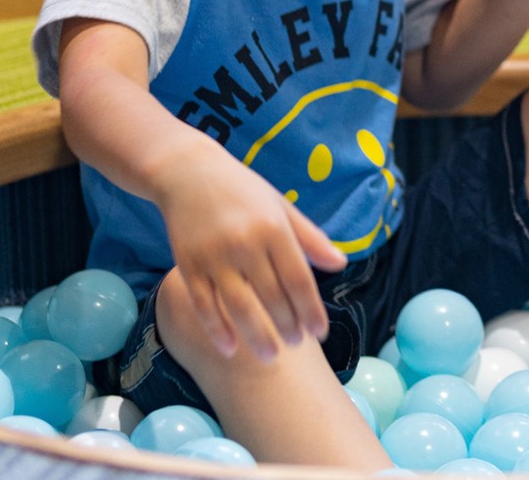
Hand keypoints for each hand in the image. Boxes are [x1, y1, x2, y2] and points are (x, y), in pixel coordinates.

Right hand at [153, 145, 347, 360]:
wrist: (188, 171)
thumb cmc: (243, 191)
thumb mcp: (281, 207)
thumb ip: (310, 237)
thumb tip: (341, 263)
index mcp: (274, 228)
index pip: (298, 278)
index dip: (311, 309)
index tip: (320, 332)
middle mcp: (245, 243)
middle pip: (271, 296)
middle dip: (288, 325)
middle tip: (298, 344)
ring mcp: (214, 256)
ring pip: (239, 306)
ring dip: (257, 335)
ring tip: (272, 356)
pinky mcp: (188, 264)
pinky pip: (204, 303)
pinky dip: (217, 329)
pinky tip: (230, 349)